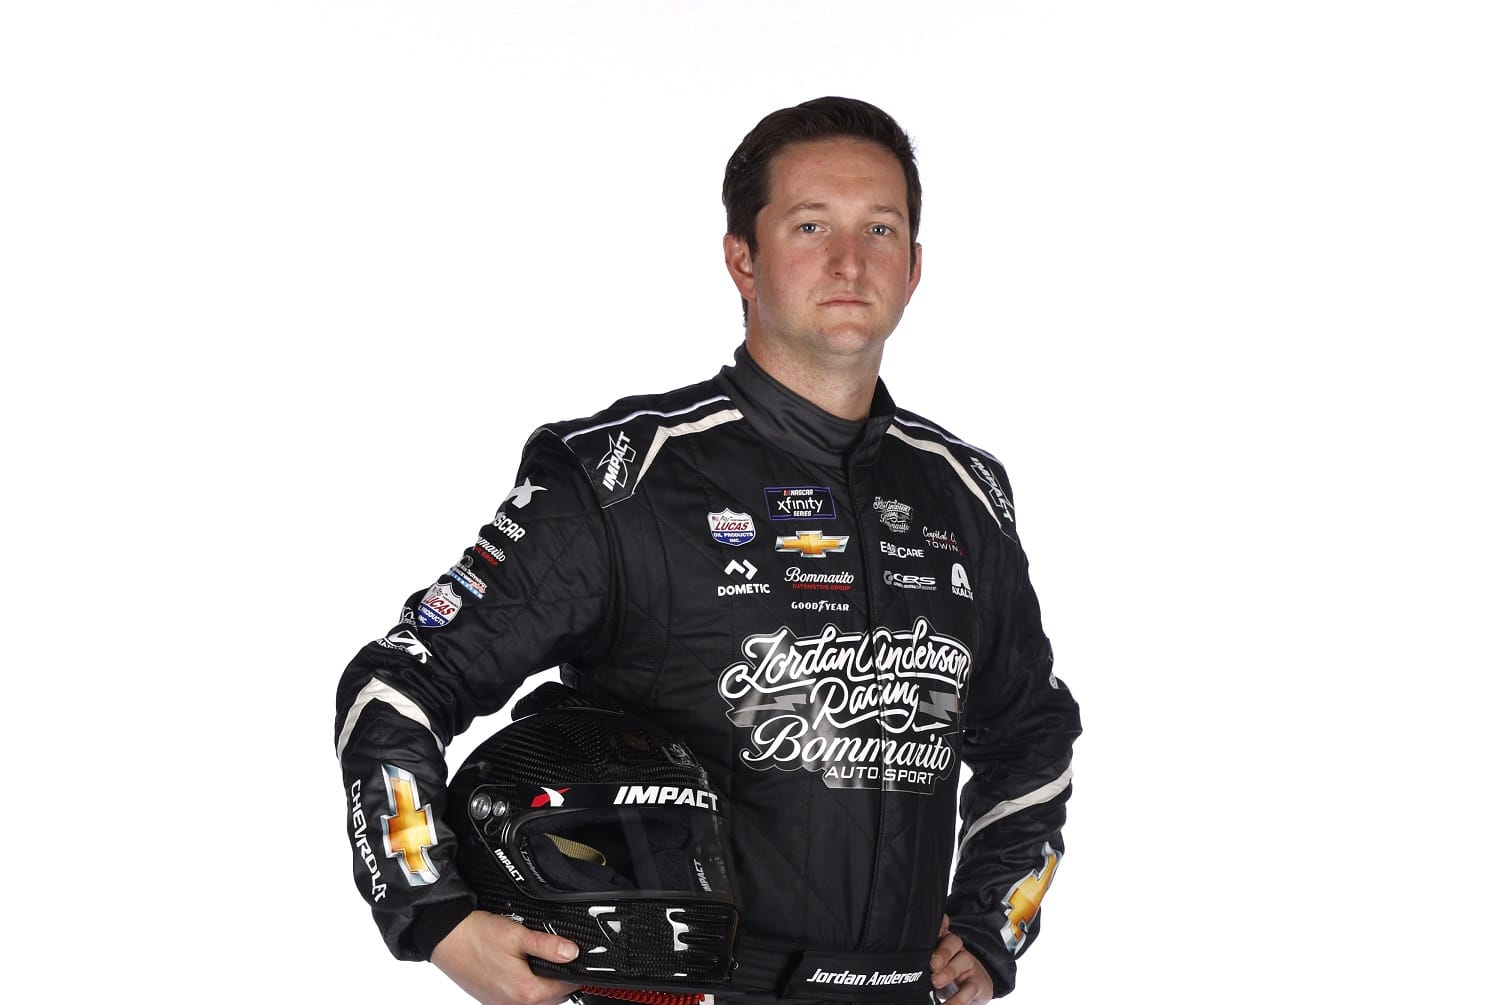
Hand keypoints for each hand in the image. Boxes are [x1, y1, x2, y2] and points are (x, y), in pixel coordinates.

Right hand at [431, 910, 580, 1004]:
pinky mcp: (491, 1001)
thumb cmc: (476, 936)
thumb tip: (572, 952)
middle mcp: (513, 1004)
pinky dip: (523, 987)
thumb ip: (548, 946)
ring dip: (540, 984)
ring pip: (535, 1000)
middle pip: (552, 997)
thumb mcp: (517, 935)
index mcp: (525, 991)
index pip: (565, 988)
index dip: (572, 970)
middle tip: (551, 953)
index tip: (571, 955)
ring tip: (532, 959)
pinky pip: (517, 999)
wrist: (445, 937)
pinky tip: (517, 968)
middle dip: (556, 977)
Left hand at [930, 913, 993, 1004]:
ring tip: (936, 981)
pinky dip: (958, 999)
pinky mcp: (977, 983)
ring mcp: (969, 965)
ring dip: (950, 971)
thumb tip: (902, 967)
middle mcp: (957, 949)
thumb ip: (921, 961)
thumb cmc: (945, 973)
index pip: (942, 926)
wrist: (974, 988)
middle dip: (941, 952)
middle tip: (931, 964)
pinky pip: (969, 989)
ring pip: (963, 960)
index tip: (928, 930)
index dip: (938, 925)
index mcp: (943, 941)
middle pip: (953, 942)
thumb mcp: (933, 965)